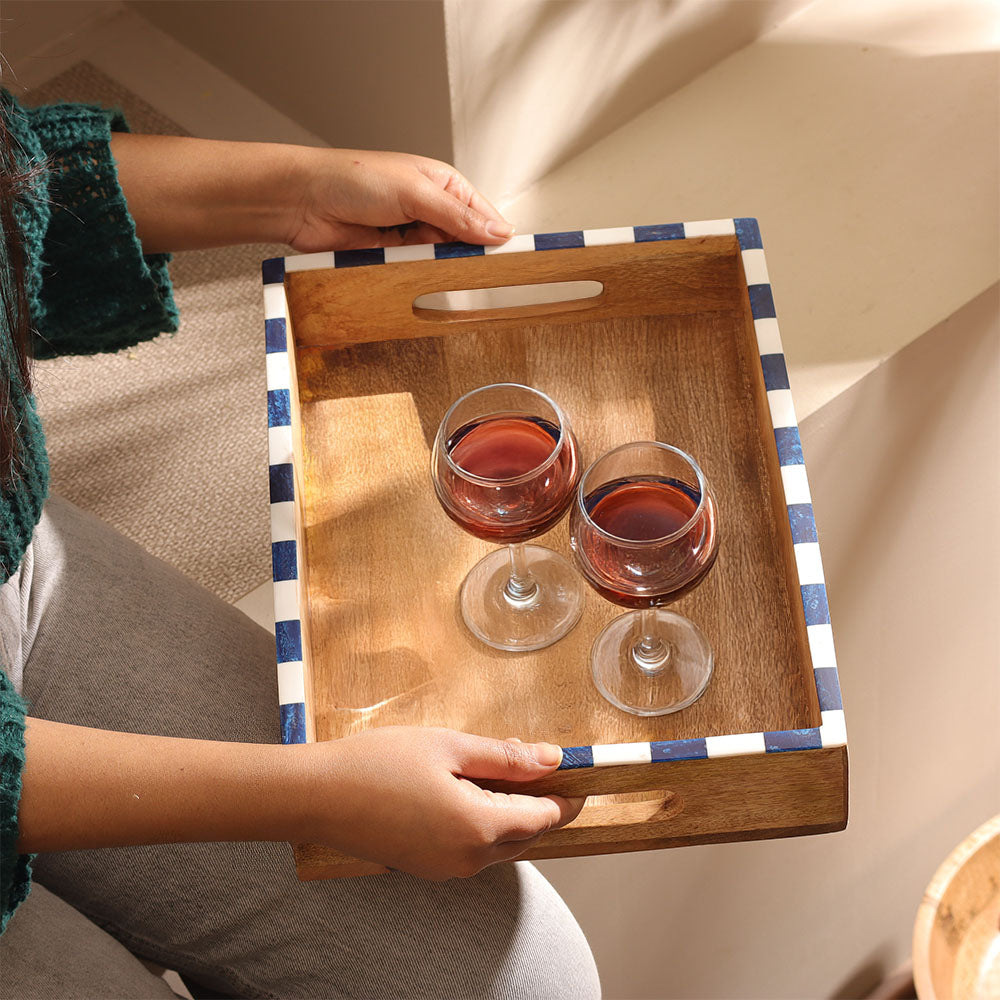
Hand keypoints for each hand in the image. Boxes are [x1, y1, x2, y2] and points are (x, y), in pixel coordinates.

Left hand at [285, 148, 514, 251]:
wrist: (303, 201)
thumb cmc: (351, 178)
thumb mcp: (415, 192)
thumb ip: (457, 216)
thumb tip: (497, 230)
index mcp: (441, 183)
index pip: (481, 214)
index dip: (494, 235)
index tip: (511, 257)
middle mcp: (428, 208)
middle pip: (463, 242)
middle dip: (463, 255)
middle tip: (469, 268)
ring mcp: (409, 233)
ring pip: (439, 261)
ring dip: (435, 266)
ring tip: (429, 264)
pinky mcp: (391, 256)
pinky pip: (413, 272)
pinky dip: (413, 275)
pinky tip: (410, 272)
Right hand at [297, 727, 584, 879]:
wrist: (318, 795)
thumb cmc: (378, 764)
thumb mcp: (449, 747)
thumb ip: (505, 757)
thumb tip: (551, 759)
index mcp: (477, 827)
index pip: (542, 818)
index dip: (565, 797)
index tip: (580, 779)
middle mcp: (466, 859)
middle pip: (525, 836)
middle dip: (542, 806)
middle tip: (548, 772)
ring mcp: (445, 869)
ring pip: (499, 846)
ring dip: (513, 816)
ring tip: (510, 776)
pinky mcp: (427, 868)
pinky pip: (473, 851)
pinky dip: (486, 826)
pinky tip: (474, 795)